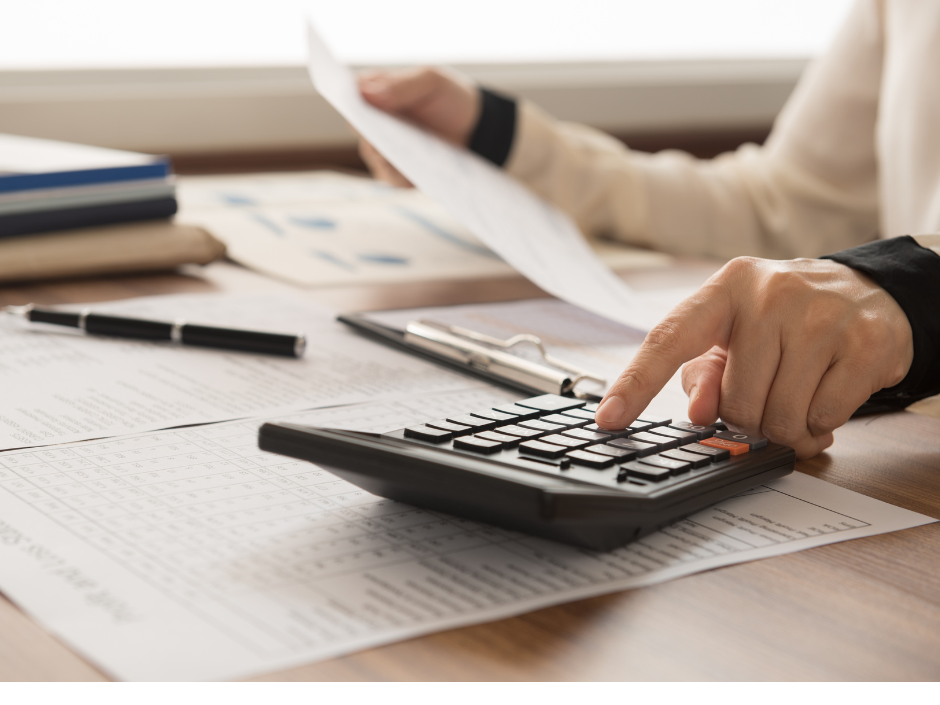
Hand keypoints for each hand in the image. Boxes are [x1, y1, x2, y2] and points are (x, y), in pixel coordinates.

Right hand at [357, 67, 480, 186]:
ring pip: (373, 156)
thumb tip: (365, 94)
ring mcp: (384, 147)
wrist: (473, 126)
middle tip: (381, 137)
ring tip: (403, 155)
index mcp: (375, 91)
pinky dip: (402, 176)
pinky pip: (392, 177)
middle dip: (370, 133)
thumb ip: (400, 85)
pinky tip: (415, 173)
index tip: (357, 111)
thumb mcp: (430, 81)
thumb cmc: (447, 97)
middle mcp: (374, 121)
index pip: (352, 97)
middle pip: (360, 130)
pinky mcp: (398, 170)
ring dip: (386, 157)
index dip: (351, 104)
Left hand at [594, 257, 913, 458]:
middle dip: (750, 417)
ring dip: (788, 427)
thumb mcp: (734, 336)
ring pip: (782, 417)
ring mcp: (822, 315)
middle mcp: (771, 294)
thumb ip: (704, 373)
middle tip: (767, 395)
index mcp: (726, 288)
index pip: (669, 339)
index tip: (608, 419)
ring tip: (798, 397)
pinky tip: (826, 397)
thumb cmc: (786, 320)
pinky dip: (822, 424)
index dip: (635, 384)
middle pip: (737, 402)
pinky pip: (826, 418)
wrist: (870, 293)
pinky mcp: (866, 343)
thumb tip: (700, 413)